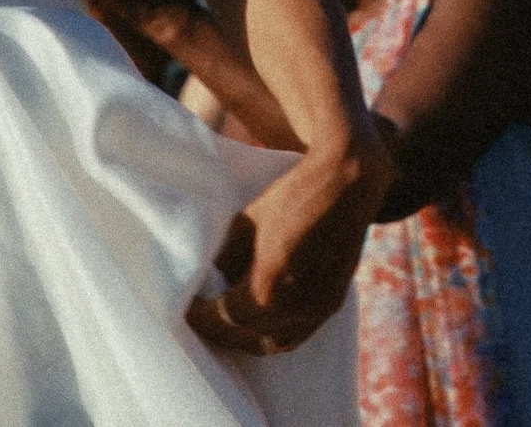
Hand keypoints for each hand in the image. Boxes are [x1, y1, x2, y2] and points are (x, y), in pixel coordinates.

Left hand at [187, 142, 388, 356]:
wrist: (345, 186)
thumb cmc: (290, 199)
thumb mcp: (244, 226)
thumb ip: (226, 262)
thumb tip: (211, 284)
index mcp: (266, 287)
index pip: (222, 319)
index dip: (199, 317)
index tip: (185, 310)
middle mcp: (293, 308)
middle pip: (244, 336)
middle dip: (219, 330)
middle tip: (202, 317)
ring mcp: (316, 310)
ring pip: (272, 344)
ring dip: (246, 338)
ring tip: (228, 324)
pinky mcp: (331, 305)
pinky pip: (297, 335)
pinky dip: (274, 335)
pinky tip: (260, 323)